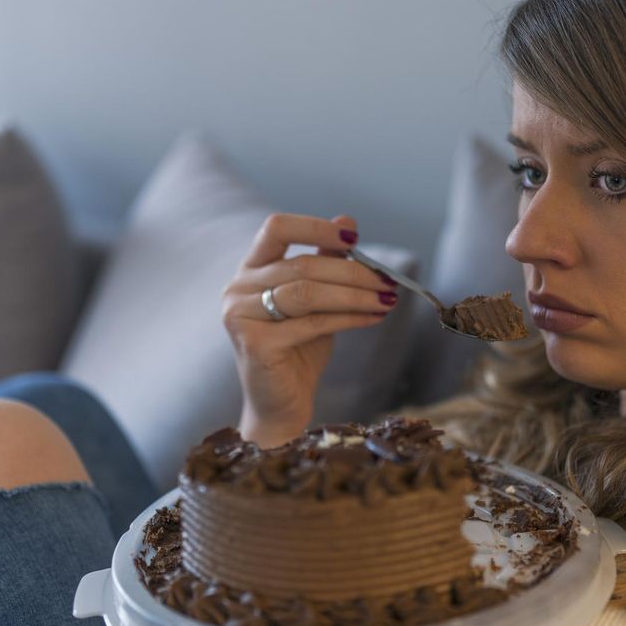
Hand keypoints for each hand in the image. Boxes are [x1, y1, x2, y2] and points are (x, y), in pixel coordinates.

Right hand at [222, 213, 397, 446]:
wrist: (281, 404)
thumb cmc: (298, 349)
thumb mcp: (315, 300)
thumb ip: (325, 262)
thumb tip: (348, 222)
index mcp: (250, 270)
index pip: (276, 228)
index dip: (315, 228)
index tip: (353, 240)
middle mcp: (238, 288)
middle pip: (302, 265)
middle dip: (352, 272)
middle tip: (388, 282)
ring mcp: (241, 316)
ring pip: (308, 292)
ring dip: (355, 295)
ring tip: (387, 300)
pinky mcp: (255, 343)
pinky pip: (312, 322)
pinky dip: (350, 318)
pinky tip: (374, 318)